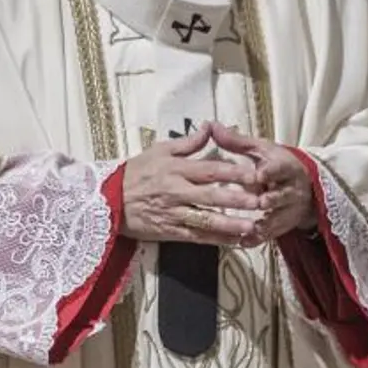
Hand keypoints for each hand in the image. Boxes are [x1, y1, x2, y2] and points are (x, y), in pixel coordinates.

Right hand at [122, 126, 264, 245]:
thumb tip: (210, 126)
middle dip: (237, 199)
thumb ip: (188, 143)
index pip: (209, 170)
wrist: (107, 200)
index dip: (233, 173)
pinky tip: (233, 242)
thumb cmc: (135, 172)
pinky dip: (215, 240)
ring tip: (251, 227)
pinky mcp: (169, 232)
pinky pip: (196, 237)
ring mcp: (173, 213)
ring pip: (205, 220)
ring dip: (229, 225)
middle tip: (260, 202)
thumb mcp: (159, 150)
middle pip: (211, 196)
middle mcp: (176, 192)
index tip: (254, 174)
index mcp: (176, 169)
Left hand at [211, 125, 315, 243]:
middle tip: (261, 202)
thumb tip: (211, 125)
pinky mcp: (282, 226)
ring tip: (250, 228)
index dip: (271, 171)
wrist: (303, 188)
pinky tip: (243, 241)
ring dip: (265, 223)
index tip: (261, 174)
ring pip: (278, 218)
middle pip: (282, 195)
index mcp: (285, 167)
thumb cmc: (275, 165)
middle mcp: (291, 190)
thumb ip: (236, 141)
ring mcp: (288, 210)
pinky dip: (257, 238)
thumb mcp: (260, 150)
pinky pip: (270, 234)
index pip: (280, 168)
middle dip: (273, 199)